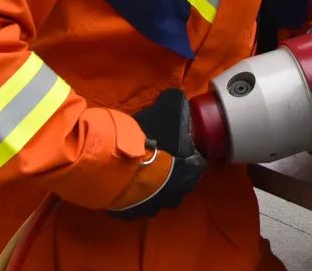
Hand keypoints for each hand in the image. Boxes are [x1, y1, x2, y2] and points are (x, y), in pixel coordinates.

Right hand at [108, 89, 206, 218]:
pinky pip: (135, 206)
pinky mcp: (129, 213)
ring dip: (154, 188)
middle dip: (173, 174)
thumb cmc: (147, 136)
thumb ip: (176, 104)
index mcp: (190, 172)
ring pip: (158, 198)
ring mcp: (152, 206)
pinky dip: (133, 196)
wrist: (113, 160)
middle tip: (161, 161)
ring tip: (144, 174)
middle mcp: (175, 194)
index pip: (198, 166)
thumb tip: (178, 97)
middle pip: (180, 185)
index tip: (182, 150)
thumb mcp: (168, 109)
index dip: (190, 157)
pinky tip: (127, 184)